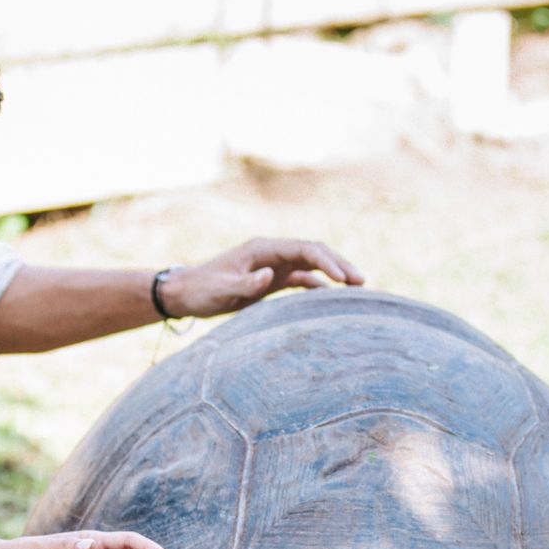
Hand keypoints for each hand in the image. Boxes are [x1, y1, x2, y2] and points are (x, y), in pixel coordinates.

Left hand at [161, 237, 365, 318]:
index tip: (343, 279)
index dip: (327, 261)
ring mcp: (273, 266)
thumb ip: (244, 283)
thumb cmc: (202, 290)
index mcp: (262, 249)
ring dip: (334, 274)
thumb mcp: (221, 290)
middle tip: (362, 282)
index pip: (303, 249)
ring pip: (312, 265)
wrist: (186, 294)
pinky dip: (319, 286)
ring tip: (357, 289)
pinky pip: (302, 280)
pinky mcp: (272, 280)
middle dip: (339, 264)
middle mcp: (271, 254)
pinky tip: (333, 299)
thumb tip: (268, 276)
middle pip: (314, 253)